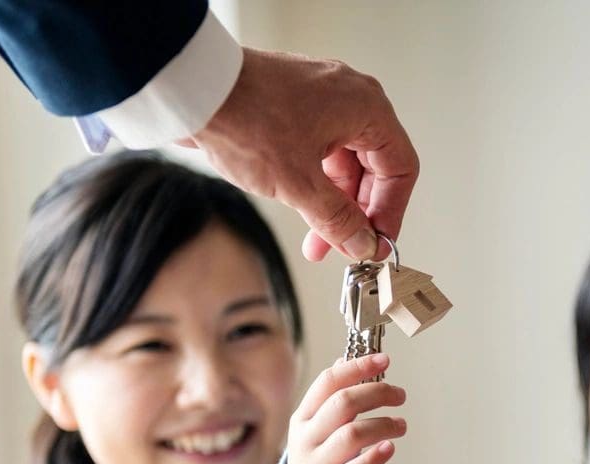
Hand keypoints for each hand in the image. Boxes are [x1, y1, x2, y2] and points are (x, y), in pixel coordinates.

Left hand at [191, 48, 417, 261]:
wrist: (190, 90)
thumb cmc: (243, 117)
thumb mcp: (299, 184)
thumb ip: (338, 220)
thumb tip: (363, 244)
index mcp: (365, 107)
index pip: (400, 169)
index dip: (390, 213)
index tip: (375, 243)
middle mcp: (349, 99)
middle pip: (373, 168)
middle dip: (357, 214)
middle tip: (344, 247)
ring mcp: (320, 101)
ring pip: (344, 164)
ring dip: (333, 204)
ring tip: (316, 240)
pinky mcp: (294, 108)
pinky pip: (320, 152)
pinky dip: (314, 184)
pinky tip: (301, 209)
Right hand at [287, 353, 406, 463]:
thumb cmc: (320, 458)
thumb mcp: (318, 426)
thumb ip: (331, 396)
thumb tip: (344, 359)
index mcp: (303, 417)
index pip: (328, 382)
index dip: (357, 367)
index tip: (384, 360)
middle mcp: (306, 439)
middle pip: (343, 404)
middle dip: (377, 393)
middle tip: (401, 395)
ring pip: (352, 435)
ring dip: (384, 425)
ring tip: (402, 425)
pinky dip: (374, 458)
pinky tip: (390, 448)